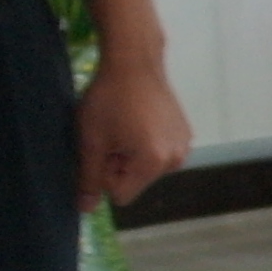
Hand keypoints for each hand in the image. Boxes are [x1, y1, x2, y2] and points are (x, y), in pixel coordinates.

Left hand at [71, 51, 190, 210]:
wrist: (134, 61)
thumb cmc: (108, 99)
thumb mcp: (91, 141)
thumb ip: (89, 179)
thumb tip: (85, 209)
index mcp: (153, 163)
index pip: (121, 194)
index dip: (105, 174)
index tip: (104, 147)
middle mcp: (177, 159)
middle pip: (137, 182)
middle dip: (121, 164)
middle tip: (113, 133)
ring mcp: (185, 145)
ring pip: (147, 168)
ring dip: (133, 154)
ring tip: (126, 124)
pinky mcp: (186, 133)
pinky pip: (160, 153)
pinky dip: (147, 143)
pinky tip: (140, 119)